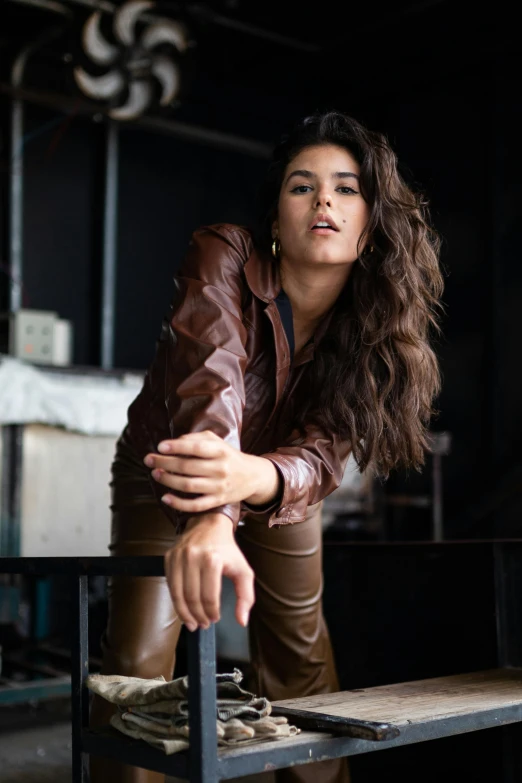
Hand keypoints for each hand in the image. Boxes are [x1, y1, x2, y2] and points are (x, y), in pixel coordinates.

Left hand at [144, 431, 259, 512]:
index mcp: (220, 451)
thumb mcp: (217, 441)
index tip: (160, 446)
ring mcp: (219, 487)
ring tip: (155, 473)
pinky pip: (195, 505)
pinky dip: (179, 503)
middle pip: (187, 467)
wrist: (252, 476)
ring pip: (188, 485)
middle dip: (164, 463)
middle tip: (149, 460)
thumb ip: (197, 439)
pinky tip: (165, 497)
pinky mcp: (217, 501)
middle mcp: (220, 469)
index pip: (196, 448)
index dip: (176, 447)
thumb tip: (175, 442)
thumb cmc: (228, 456)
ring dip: (168, 480)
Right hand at [164, 513, 254, 630]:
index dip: (211, 613)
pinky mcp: (169, 557)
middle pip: (192, 597)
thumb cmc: (227, 549)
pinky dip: (175, 600)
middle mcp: (193, 557)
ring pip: (177, 594)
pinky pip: (170, 584)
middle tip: (203, 625)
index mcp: (213, 559)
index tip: (214, 619)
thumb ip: (246, 596)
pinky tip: (183, 607)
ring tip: (191, 622)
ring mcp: (178, 556)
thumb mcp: (243, 570)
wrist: (209, 523)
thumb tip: (242, 620)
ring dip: (184, 613)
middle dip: (197, 616)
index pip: (209, 596)